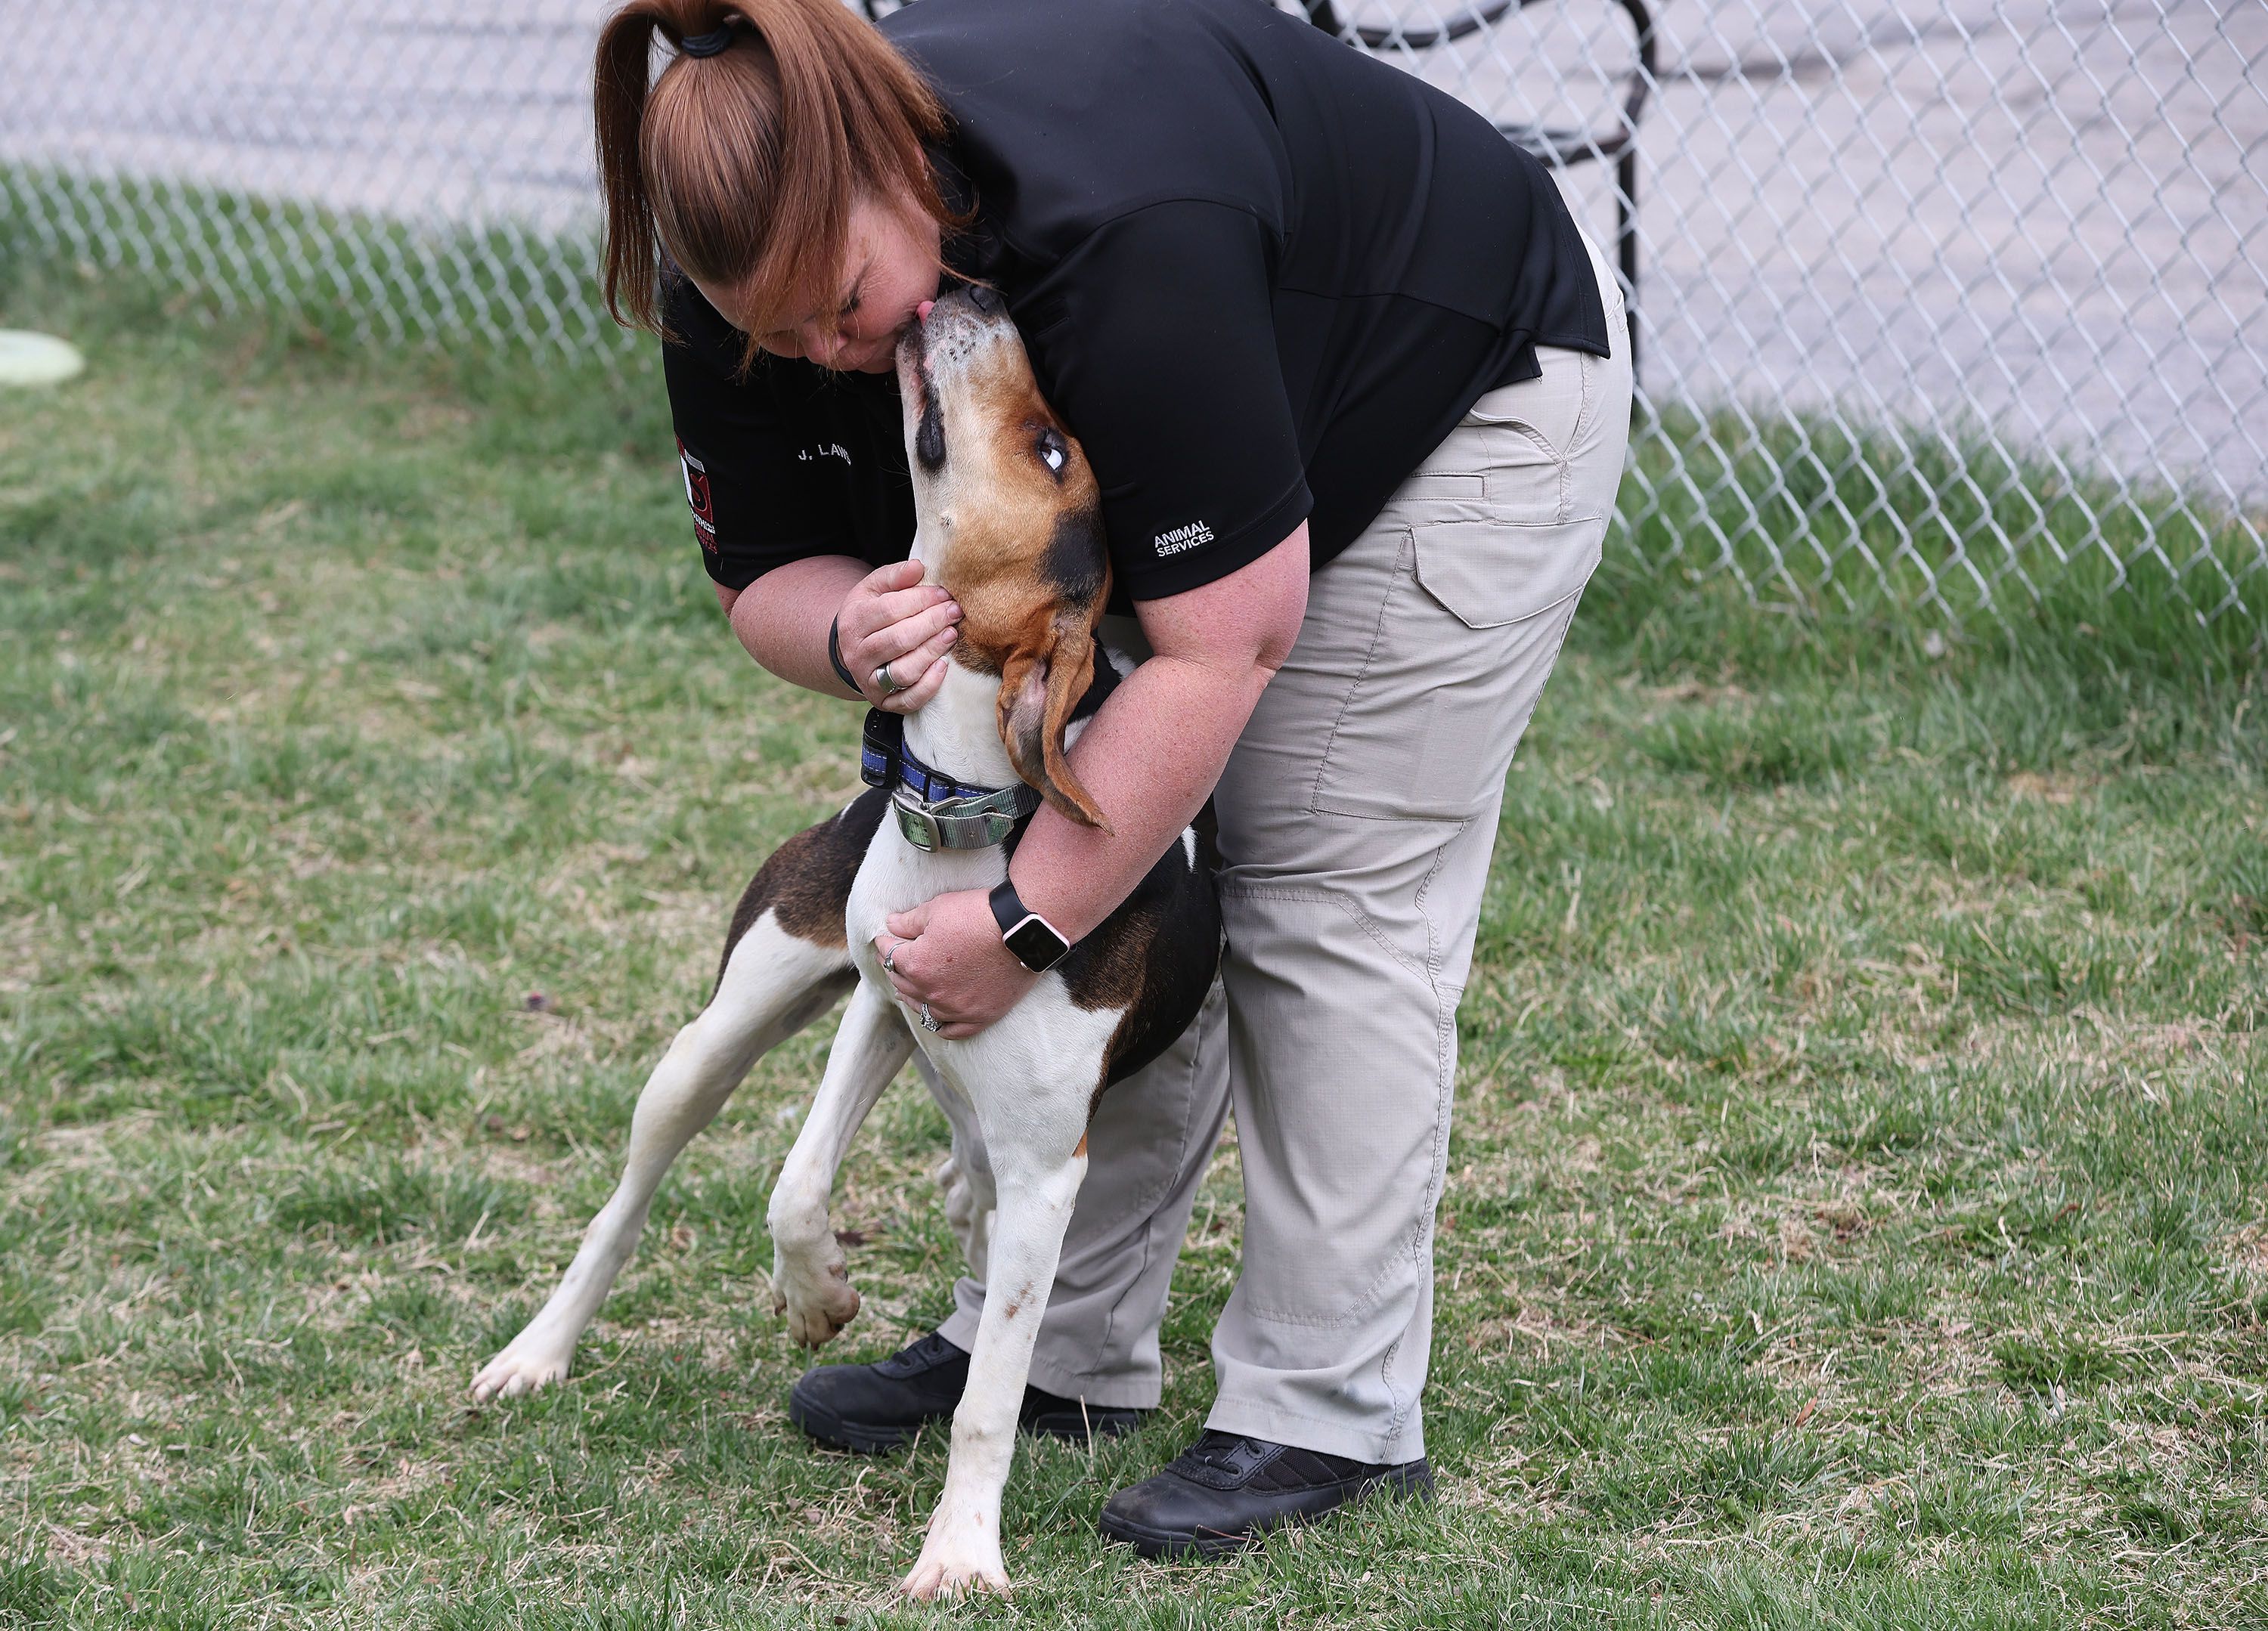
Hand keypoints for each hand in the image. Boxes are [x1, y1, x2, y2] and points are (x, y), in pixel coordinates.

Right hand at [837, 560, 960, 712]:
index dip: (921, 600)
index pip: (889, 611)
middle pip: (899, 640)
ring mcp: (869, 681)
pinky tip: (944, 665)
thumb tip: (918, 567)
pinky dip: (929, 685)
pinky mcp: (883, 702)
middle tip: (954, 612)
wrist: (854, 648)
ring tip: (952, 635)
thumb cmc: (872, 613)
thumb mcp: (874, 589)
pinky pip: (908, 700)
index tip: (944, 594)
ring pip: (904, 671)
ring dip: (932, 651)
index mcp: (854, 622)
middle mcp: (857, 654)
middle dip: (931, 624)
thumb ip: (895, 576)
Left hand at [874, 890, 1038, 1039]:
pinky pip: (952, 1030)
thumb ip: (908, 921)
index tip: (886, 935)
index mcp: (916, 965)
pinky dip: (940, 1025)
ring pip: (922, 1009)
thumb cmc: (979, 914)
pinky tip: (936, 1019)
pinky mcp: (979, 1017)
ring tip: (907, 987)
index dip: (886, 941)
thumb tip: (890, 924)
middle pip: (902, 982)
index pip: (890, 954)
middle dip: (895, 967)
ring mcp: (955, 1008)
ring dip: (911, 996)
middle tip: (894, 958)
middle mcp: (931, 992)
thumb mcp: (937, 908)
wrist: (1023, 930)